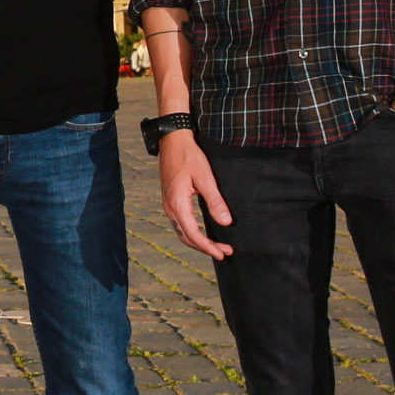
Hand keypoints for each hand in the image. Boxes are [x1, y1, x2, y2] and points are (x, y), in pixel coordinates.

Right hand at [156, 133, 233, 260]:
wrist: (172, 140)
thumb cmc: (188, 156)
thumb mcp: (205, 177)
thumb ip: (215, 201)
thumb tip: (226, 222)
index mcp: (178, 204)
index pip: (193, 234)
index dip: (208, 247)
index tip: (223, 253)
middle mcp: (170, 208)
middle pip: (186, 238)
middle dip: (205, 248)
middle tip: (224, 252)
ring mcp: (168, 204)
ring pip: (182, 232)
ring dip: (198, 241)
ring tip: (216, 246)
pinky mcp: (171, 200)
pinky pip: (180, 224)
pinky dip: (192, 233)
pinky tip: (203, 231)